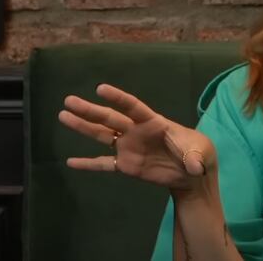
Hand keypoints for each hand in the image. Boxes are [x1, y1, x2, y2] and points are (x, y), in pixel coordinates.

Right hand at [59, 84, 215, 194]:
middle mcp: (136, 131)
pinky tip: (70, 162)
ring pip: (101, 135)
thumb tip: (194, 166)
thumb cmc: (196, 153)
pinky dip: (88, 164)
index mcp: (153, 122)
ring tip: (63, 116)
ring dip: (83, 127)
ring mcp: (128, 147)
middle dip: (89, 110)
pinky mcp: (126, 165)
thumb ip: (193, 157)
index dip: (118, 98)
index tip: (100, 89)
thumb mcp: (199, 153)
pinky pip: (104, 164)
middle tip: (68, 100)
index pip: (132, 106)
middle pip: (109, 118)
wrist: (191, 174)